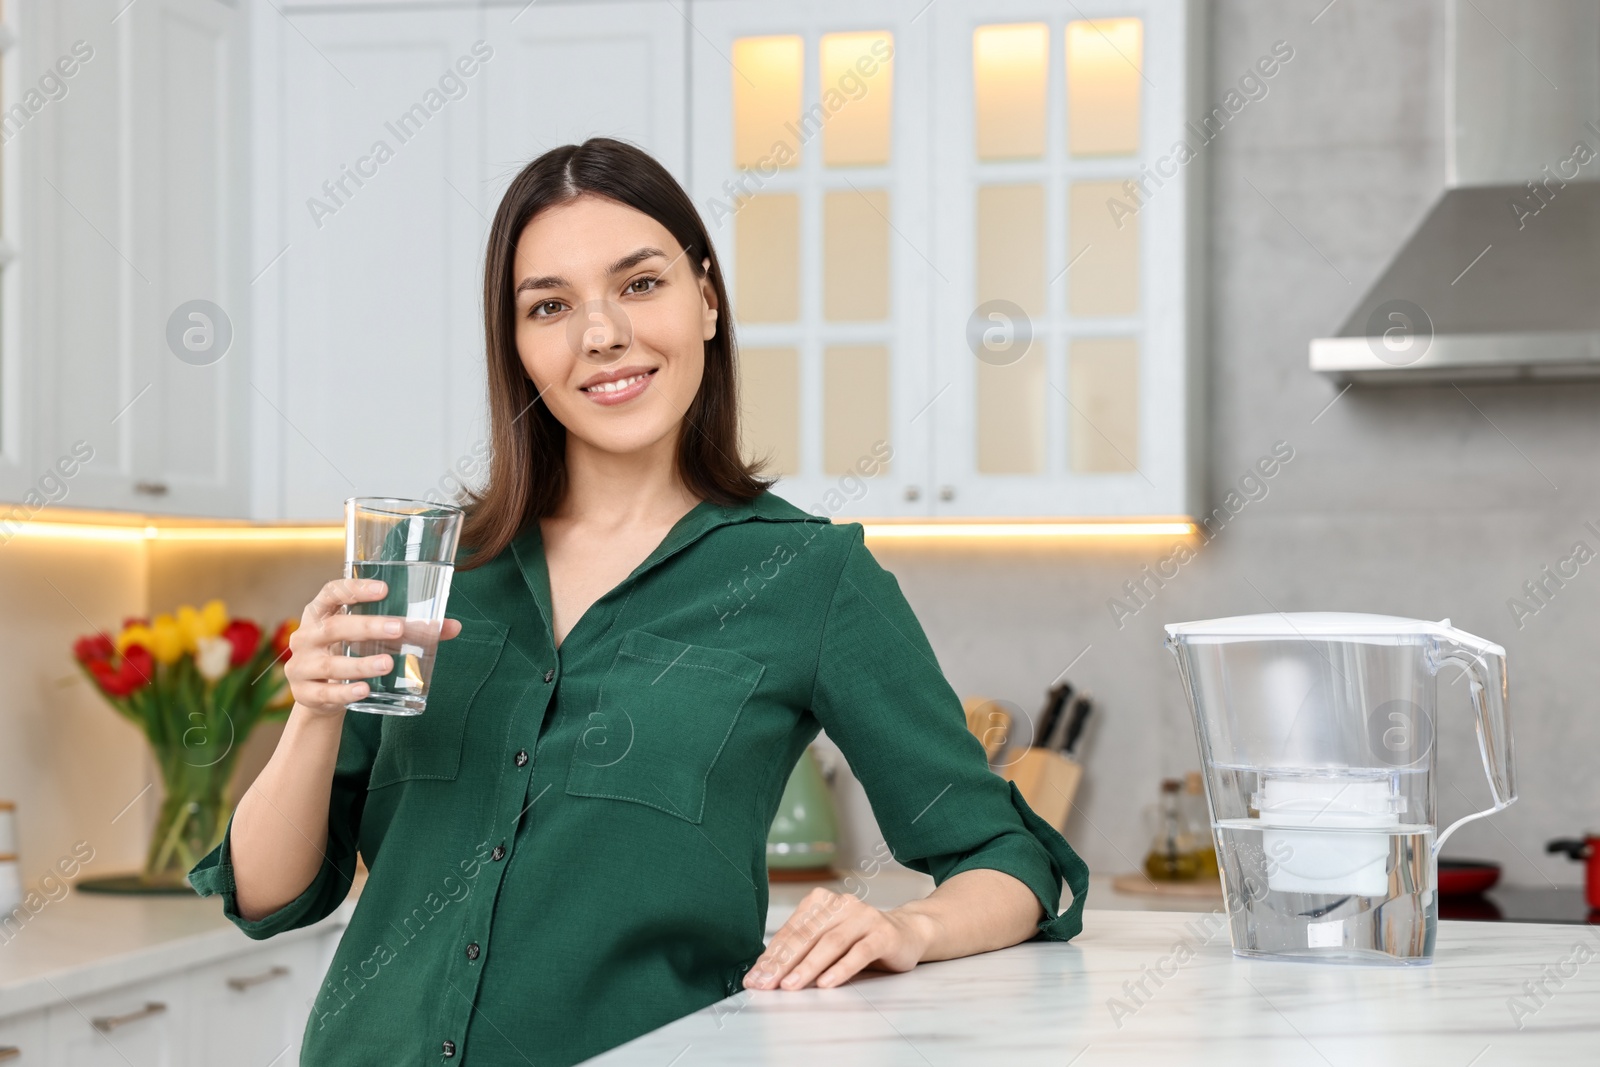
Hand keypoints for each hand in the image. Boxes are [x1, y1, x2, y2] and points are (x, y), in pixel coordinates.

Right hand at [285, 577, 462, 715]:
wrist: (320, 692)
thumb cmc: (351, 652)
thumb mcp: (373, 637)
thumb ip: (410, 630)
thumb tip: (454, 626)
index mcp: (322, 612)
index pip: (333, 592)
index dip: (355, 588)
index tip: (383, 589)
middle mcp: (307, 635)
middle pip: (334, 626)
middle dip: (366, 627)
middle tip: (398, 628)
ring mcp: (301, 664)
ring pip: (330, 663)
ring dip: (360, 664)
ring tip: (387, 664)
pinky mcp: (304, 692)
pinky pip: (324, 692)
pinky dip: (344, 692)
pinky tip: (364, 691)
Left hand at [742, 887, 938, 990]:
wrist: (906, 934)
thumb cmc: (858, 941)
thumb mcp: (827, 941)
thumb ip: (800, 951)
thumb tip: (764, 973)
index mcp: (821, 902)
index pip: (790, 931)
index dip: (770, 956)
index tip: (754, 979)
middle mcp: (841, 904)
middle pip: (807, 936)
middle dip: (782, 963)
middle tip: (765, 985)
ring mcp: (864, 917)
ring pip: (831, 942)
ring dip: (808, 966)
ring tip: (790, 986)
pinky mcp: (884, 934)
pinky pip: (860, 952)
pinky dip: (841, 968)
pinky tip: (826, 983)